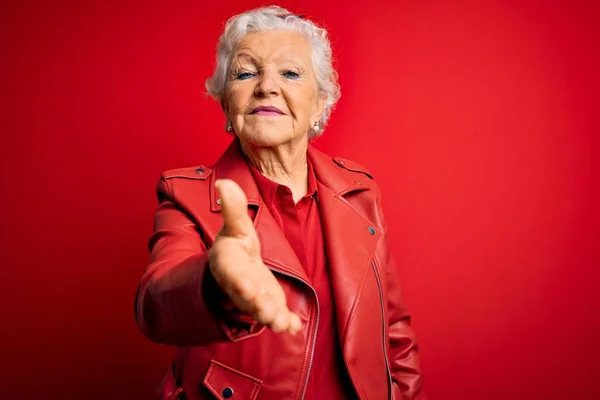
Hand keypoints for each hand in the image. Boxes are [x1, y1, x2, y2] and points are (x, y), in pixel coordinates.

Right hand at [208, 179, 301, 333]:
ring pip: (261, 311)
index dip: (239, 281)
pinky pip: (277, 317)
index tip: (248, 287)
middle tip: (267, 311)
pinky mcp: (270, 305)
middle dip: (256, 304)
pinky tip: (295, 325)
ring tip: (282, 324)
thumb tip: (224, 182)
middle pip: (246, 298)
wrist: (236, 270)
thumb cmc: (235, 247)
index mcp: (228, 265)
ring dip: (271, 317)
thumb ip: (233, 208)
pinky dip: (286, 323)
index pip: (232, 274)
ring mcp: (255, 299)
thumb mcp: (235, 227)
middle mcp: (239, 286)